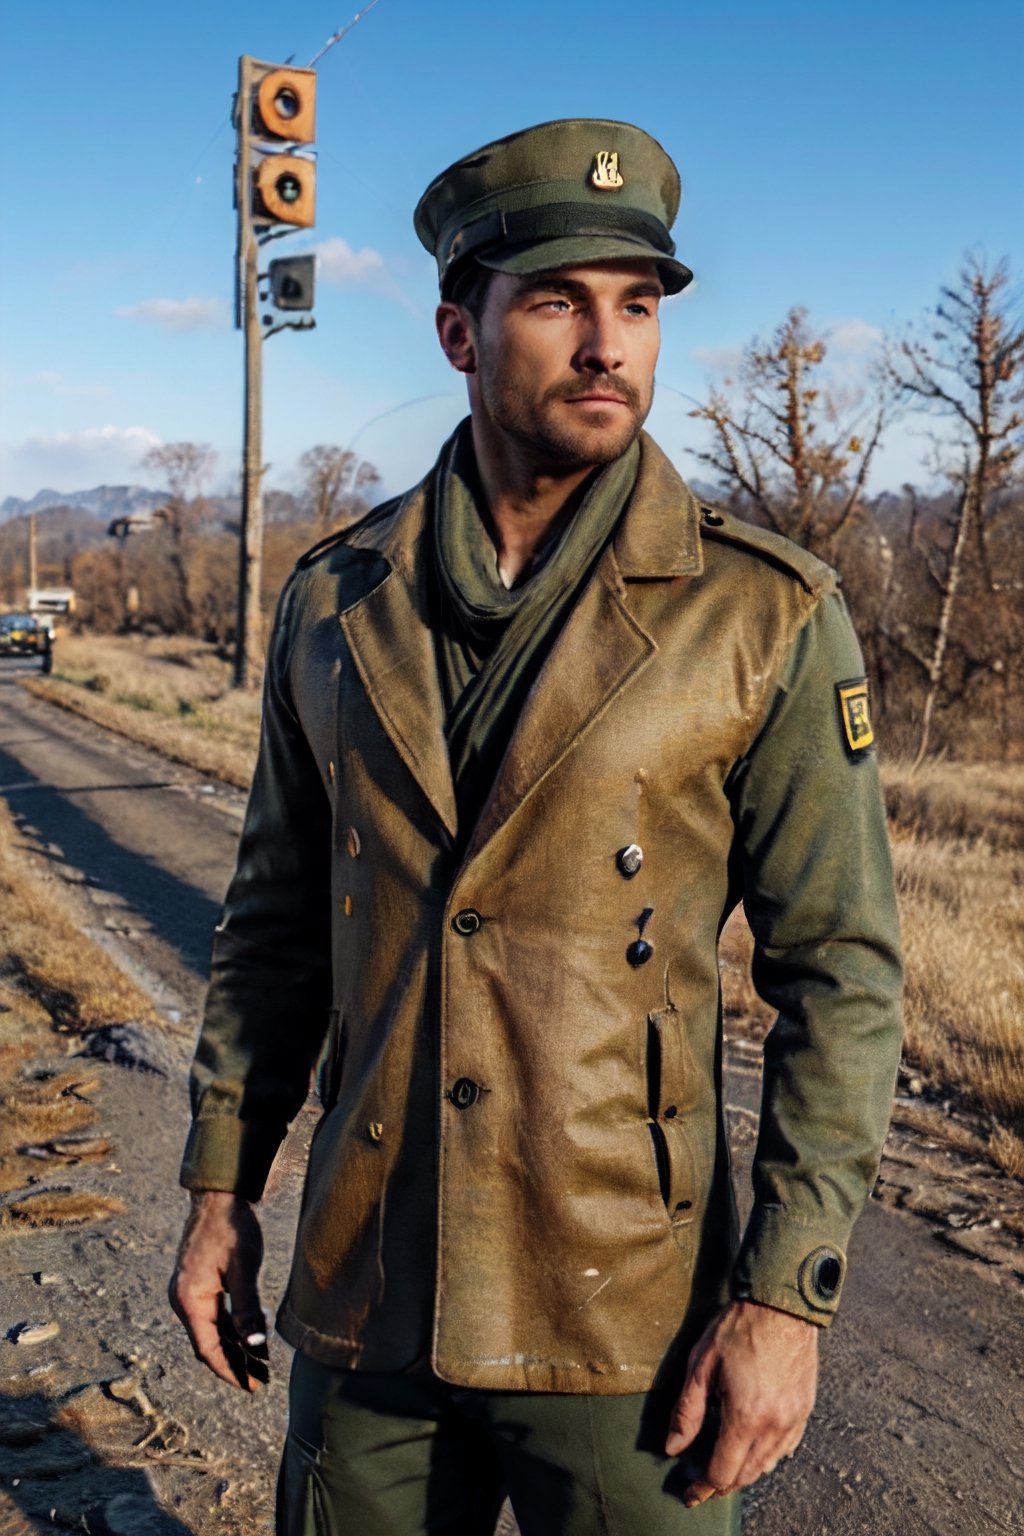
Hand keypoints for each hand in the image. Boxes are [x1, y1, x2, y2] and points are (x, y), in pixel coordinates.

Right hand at [169, 1190, 268, 1391]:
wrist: (218, 1196)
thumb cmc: (232, 1229)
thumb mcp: (244, 1269)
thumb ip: (247, 1308)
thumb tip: (255, 1344)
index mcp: (190, 1300)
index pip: (208, 1349)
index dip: (229, 1370)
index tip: (250, 1387)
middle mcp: (183, 1299)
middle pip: (207, 1343)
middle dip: (232, 1363)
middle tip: (259, 1381)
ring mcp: (188, 1291)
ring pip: (210, 1330)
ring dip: (232, 1347)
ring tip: (257, 1364)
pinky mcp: (197, 1283)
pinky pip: (211, 1315)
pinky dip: (229, 1328)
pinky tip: (247, 1337)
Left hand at [665, 1299, 818, 1505]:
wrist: (782, 1304)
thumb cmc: (738, 1329)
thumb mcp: (701, 1366)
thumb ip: (687, 1412)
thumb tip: (673, 1448)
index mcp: (745, 1417)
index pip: (722, 1472)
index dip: (703, 1487)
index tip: (690, 1493)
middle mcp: (774, 1426)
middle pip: (746, 1475)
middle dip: (722, 1484)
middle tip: (703, 1485)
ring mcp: (794, 1419)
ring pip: (768, 1465)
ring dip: (745, 1472)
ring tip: (726, 1468)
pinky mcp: (805, 1408)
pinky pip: (787, 1448)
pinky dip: (768, 1456)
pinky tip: (756, 1450)